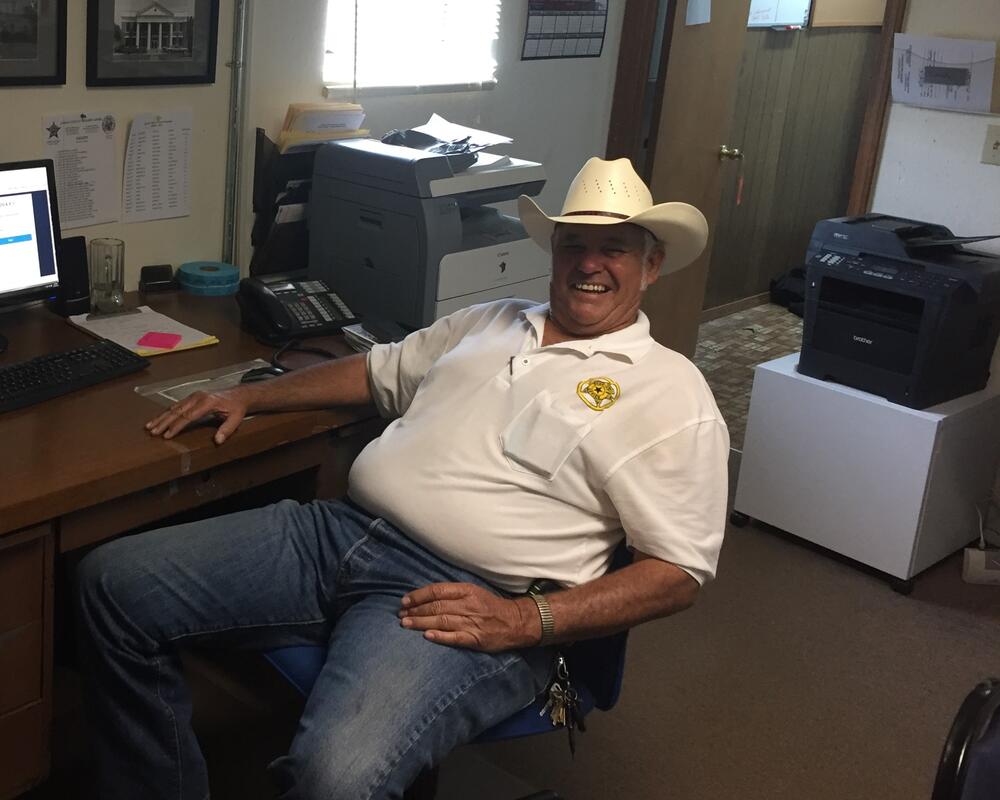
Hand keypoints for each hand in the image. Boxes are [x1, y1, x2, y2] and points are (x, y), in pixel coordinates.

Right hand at [146, 388, 249, 444]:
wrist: (239, 394)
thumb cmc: (237, 407)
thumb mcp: (236, 418)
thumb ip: (227, 429)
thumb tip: (218, 441)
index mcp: (207, 402)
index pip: (188, 416)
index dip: (176, 426)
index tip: (167, 435)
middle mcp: (198, 397)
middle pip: (177, 411)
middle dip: (163, 422)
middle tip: (153, 432)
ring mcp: (194, 396)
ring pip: (174, 407)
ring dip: (161, 417)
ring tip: (149, 426)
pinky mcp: (192, 397)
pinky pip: (176, 405)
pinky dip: (166, 413)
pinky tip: (158, 419)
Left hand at [399, 582, 540, 651]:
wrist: (516, 622)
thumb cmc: (490, 607)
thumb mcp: (474, 592)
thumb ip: (453, 593)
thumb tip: (427, 596)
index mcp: (467, 590)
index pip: (437, 590)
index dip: (419, 595)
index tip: (404, 600)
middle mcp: (468, 605)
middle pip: (436, 606)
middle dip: (415, 610)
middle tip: (400, 615)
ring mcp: (472, 622)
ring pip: (442, 621)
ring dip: (421, 622)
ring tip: (405, 624)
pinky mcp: (476, 638)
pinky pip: (455, 637)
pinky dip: (440, 636)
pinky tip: (427, 636)